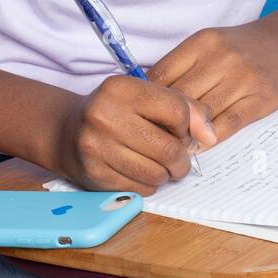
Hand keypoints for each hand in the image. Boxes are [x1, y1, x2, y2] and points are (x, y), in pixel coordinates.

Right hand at [54, 76, 217, 194]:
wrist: (66, 131)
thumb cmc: (117, 112)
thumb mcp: (146, 96)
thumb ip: (185, 108)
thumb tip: (210, 136)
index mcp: (120, 88)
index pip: (177, 111)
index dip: (188, 126)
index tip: (181, 131)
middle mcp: (103, 115)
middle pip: (168, 148)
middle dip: (181, 158)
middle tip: (178, 157)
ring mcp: (96, 147)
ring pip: (157, 173)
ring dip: (167, 174)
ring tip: (161, 165)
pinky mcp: (94, 175)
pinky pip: (141, 189)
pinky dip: (149, 185)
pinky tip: (141, 173)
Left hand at [147, 22, 277, 142]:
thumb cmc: (247, 47)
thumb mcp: (212, 44)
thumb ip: (184, 66)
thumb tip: (150, 99)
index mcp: (203, 41)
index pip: (161, 75)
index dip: (148, 101)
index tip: (143, 118)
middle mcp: (222, 56)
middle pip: (179, 97)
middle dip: (164, 122)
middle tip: (155, 139)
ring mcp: (244, 77)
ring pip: (202, 113)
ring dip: (186, 134)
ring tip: (175, 147)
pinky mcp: (263, 97)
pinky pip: (229, 123)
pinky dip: (211, 139)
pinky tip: (201, 146)